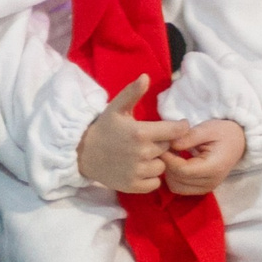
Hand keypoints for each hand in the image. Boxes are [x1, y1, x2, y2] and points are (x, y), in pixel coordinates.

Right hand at [74, 78, 184, 194]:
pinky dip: (150, 177)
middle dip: (161, 143)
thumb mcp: (116, 107)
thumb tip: (146, 76)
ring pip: (162, 166)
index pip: (176, 131)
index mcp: (141, 132)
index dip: (178, 128)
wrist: (82, 153)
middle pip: (168, 148)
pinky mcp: (134, 185)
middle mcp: (142, 153)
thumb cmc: (104, 128)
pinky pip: (155, 183)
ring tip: (141, 155)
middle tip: (147, 140)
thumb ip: (133, 92)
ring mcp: (138, 171)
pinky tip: (138, 168)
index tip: (175, 127)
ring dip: (156, 161)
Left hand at [161, 117, 245, 195]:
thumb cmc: (223, 133)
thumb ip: (189, 137)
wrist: (238, 142)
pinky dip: (173, 177)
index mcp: (213, 167)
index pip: (182, 170)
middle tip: (163, 148)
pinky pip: (180, 188)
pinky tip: (175, 162)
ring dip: (169, 172)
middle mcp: (210, 182)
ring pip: (176, 187)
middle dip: (166, 165)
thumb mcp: (208, 128)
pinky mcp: (202, 189)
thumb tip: (170, 143)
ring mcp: (206, 188)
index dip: (168, 159)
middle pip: (177, 180)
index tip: (161, 145)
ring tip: (170, 154)